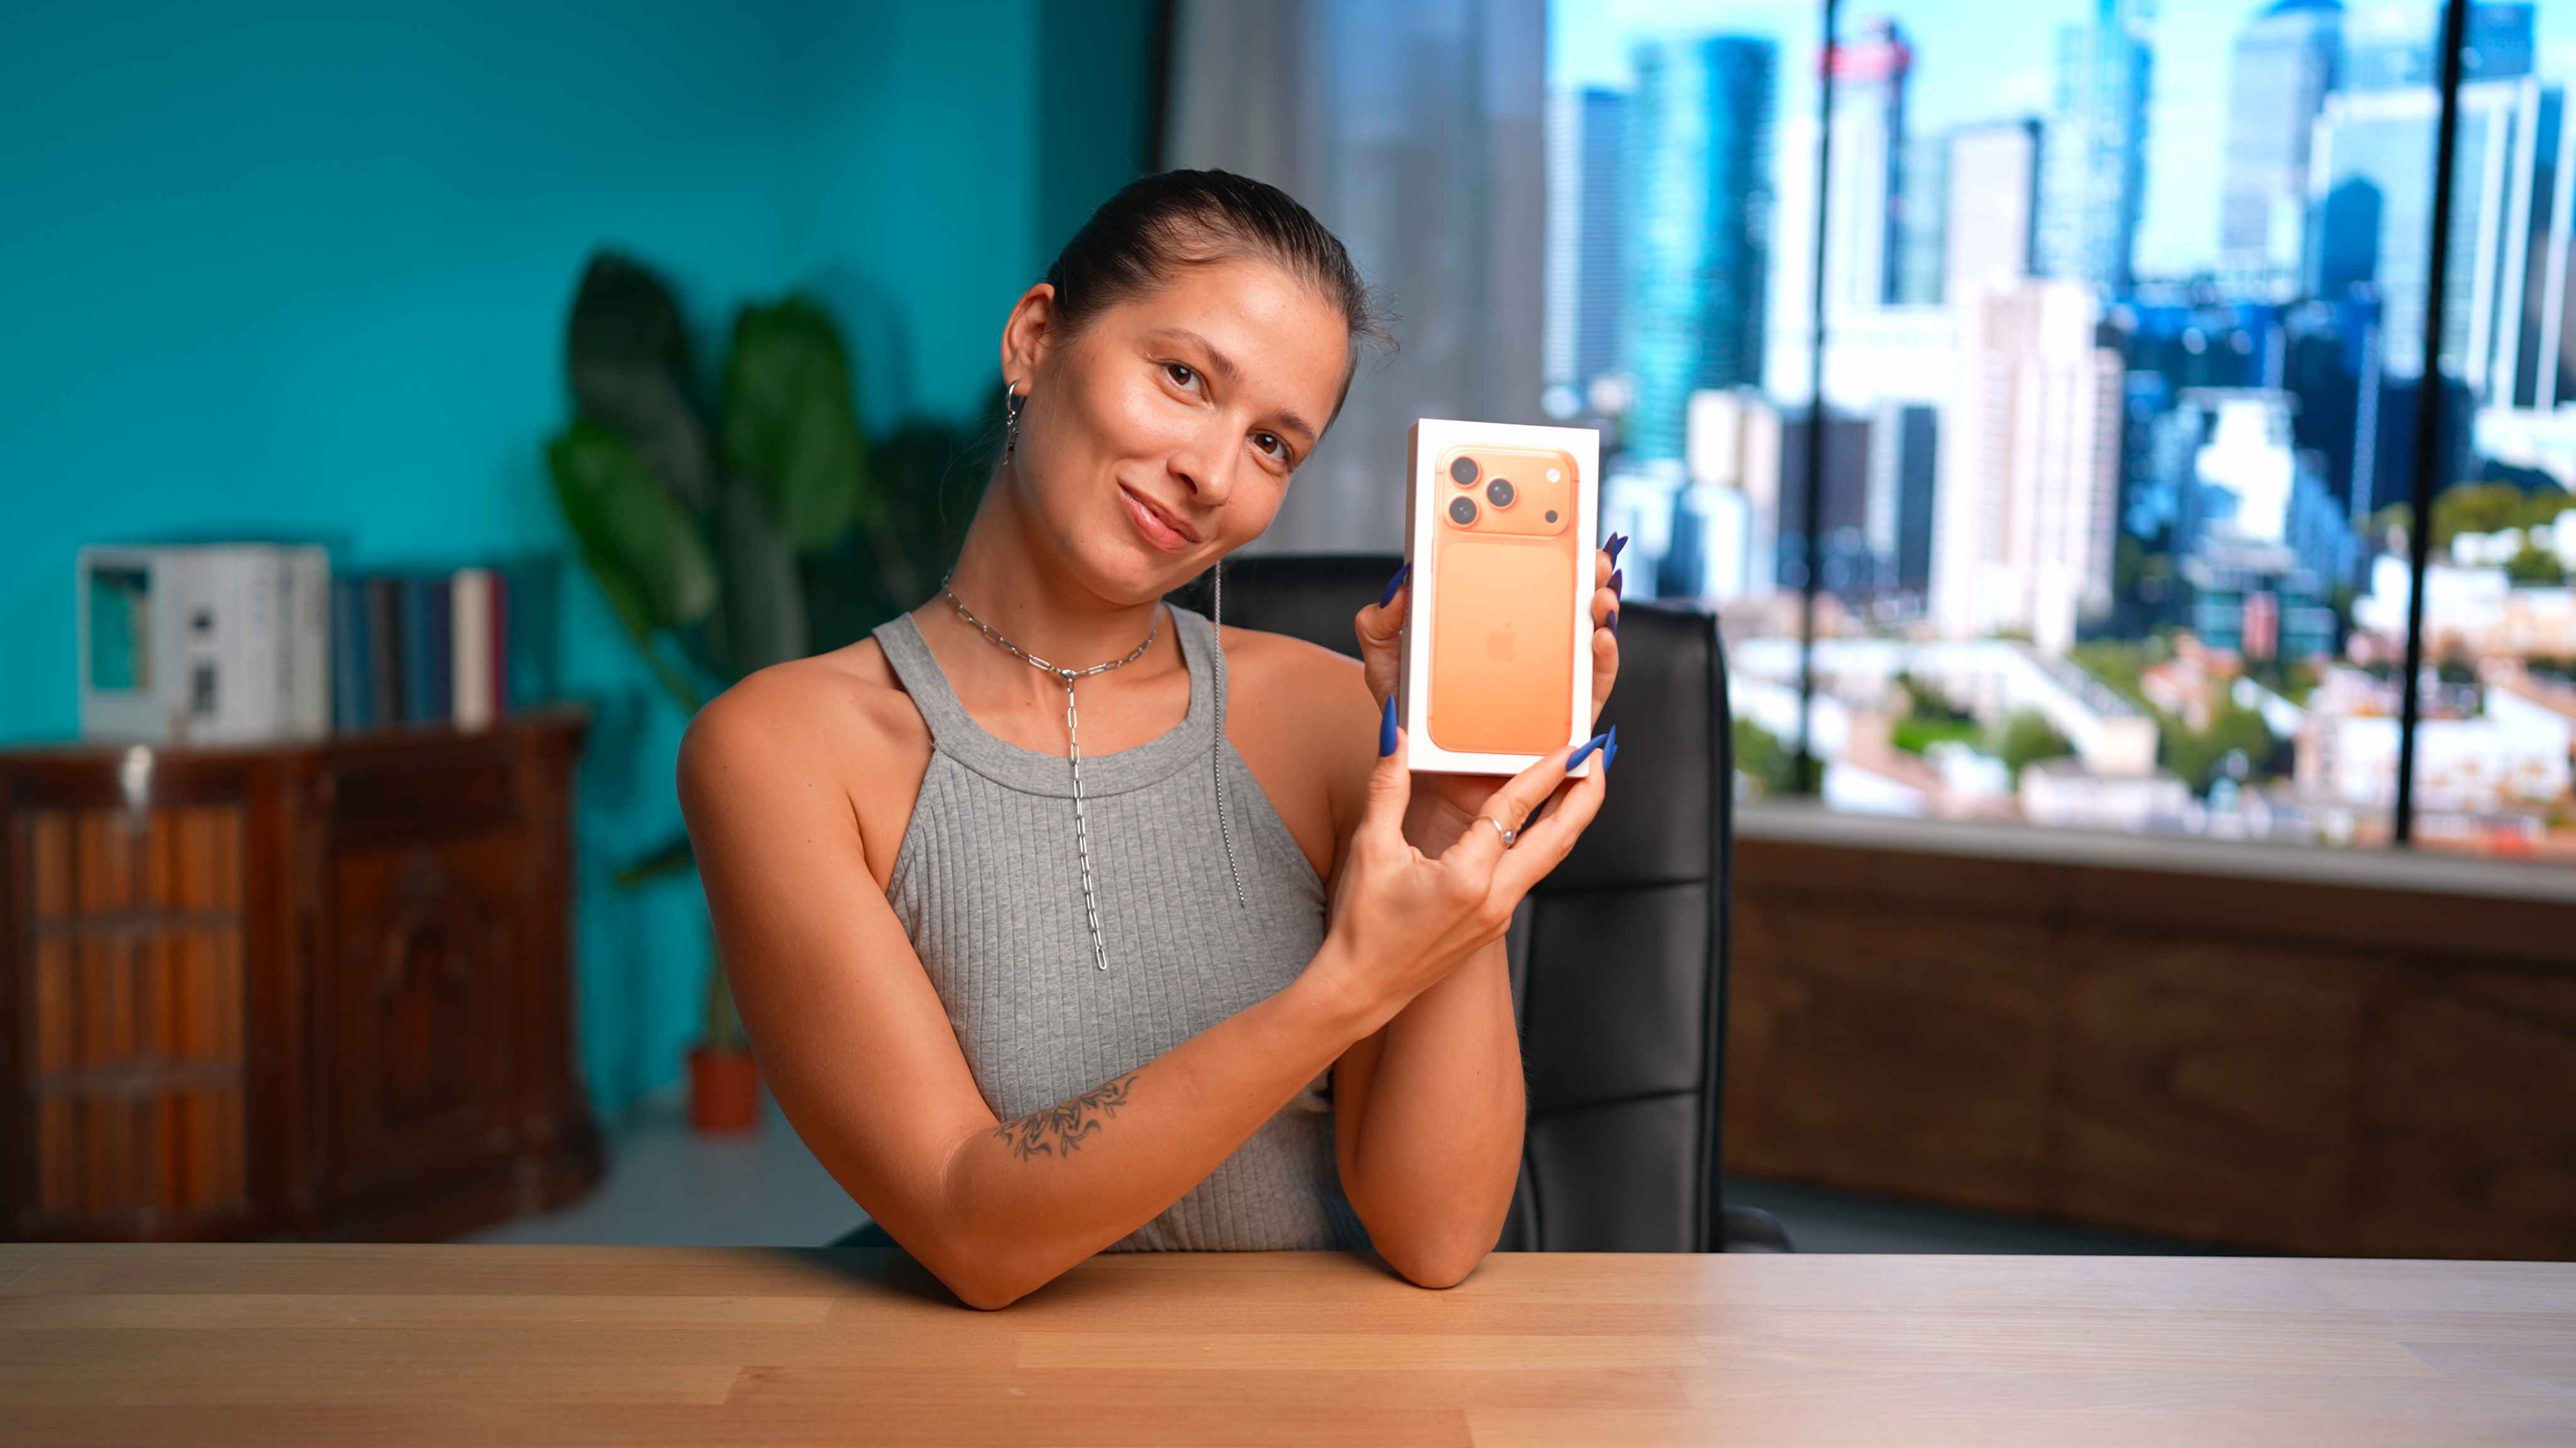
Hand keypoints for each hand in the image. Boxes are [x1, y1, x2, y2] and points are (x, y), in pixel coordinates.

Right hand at [1310, 712, 1609, 1025]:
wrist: (1362, 986)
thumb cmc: (1363, 924)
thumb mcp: (1369, 847)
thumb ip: (1387, 786)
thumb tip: (1394, 734)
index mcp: (1467, 878)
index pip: (1516, 811)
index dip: (1546, 772)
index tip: (1571, 746)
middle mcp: (1495, 899)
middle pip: (1560, 838)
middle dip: (1587, 794)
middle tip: (1600, 756)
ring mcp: (1500, 915)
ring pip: (1551, 857)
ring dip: (1570, 817)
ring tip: (1582, 782)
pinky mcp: (1495, 922)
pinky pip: (1531, 872)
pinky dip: (1546, 839)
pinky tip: (1543, 820)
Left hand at [1353, 536, 1626, 849]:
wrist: (1426, 788)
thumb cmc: (1410, 729)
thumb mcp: (1387, 668)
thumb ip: (1382, 626)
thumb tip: (1399, 585)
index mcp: (1490, 634)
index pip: (1524, 582)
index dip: (1544, 548)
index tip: (1555, 521)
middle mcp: (1526, 656)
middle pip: (1566, 606)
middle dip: (1586, 573)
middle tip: (1590, 552)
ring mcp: (1546, 688)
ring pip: (1586, 643)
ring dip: (1601, 613)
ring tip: (1599, 592)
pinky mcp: (1559, 726)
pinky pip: (1590, 694)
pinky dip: (1602, 665)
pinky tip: (1599, 641)